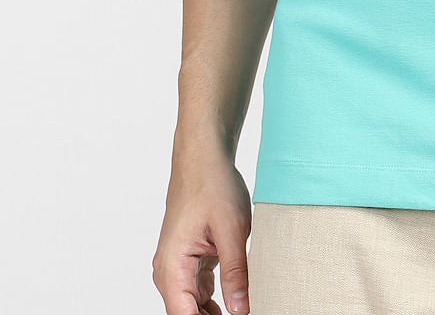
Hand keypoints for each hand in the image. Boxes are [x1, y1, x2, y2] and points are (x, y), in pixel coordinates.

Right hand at [152, 146, 251, 314]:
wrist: (203, 158)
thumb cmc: (213, 185)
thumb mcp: (232, 230)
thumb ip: (235, 273)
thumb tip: (240, 310)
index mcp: (172, 267)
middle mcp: (168, 271)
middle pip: (187, 313)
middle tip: (243, 313)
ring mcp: (177, 266)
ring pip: (192, 305)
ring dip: (213, 314)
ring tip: (241, 310)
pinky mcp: (189, 259)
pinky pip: (197, 290)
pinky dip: (214, 300)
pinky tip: (234, 301)